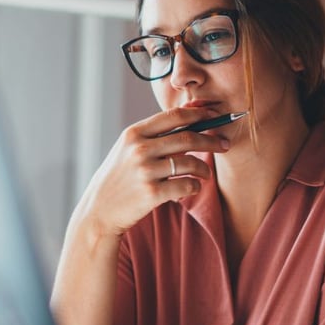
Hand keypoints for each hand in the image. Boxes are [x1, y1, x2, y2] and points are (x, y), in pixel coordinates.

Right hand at [76, 107, 230, 236]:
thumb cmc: (119, 177)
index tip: (215, 115)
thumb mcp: (128, 149)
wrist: (99, 210)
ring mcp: (145, 171)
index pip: (174, 116)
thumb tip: (190, 119)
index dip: (198, 114)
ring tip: (206, 173)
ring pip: (190, 163)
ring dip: (204, 168)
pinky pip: (186, 186)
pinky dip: (195, 186)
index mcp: (134, 133)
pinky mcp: (151, 193)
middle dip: (211, 140)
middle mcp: (139, 149)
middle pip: (187, 138)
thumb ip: (153, 135)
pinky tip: (193, 187)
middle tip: (224, 144)